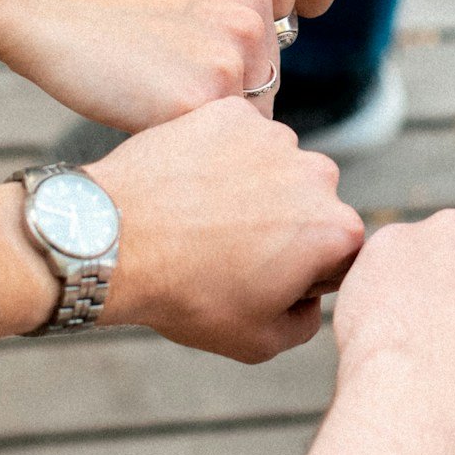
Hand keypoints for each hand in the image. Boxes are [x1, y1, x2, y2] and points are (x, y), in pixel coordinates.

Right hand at [0, 0, 277, 130]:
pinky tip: (140, 110)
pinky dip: (175, 141)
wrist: (48, 11)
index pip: (266, 66)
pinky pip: (204, 144)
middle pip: (260, 100)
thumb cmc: (110, 15)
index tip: (181, 77)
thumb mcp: (191, 3)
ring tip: (150, 98)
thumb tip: (260, 95)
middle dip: (217, 112)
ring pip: (237, 128)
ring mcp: (230, 60)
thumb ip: (232, 37)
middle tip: (162, 92)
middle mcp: (253, 22)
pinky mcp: (199, 98)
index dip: (225, 87)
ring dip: (200, 130)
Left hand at [87, 98, 365, 361]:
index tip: (263, 280)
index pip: (339, 254)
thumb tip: (309, 299)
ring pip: (275, 166)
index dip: (305, 274)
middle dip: (284, 225)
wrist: (114, 242)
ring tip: (203, 217)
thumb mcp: (258, 342)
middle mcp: (319, 175)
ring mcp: (274, 137)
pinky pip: (238, 137)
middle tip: (229, 250)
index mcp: (337, 232)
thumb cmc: (187, 295)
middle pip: (311, 204)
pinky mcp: (231, 112)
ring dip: (253, 186)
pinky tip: (189, 185)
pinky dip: (219, 156)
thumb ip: (306, 323)